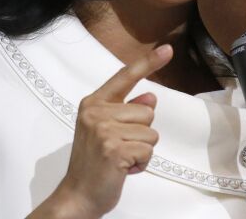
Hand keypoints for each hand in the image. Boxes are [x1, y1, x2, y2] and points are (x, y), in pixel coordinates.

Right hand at [44, 44, 173, 218]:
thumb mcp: (107, 131)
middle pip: (148, 111)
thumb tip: (150, 98)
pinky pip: (147, 151)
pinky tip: (122, 169)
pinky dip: (141, 164)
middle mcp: (96, 112)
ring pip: (151, 132)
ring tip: (120, 159)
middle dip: (141, 133)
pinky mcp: (113, 149)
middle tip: (119, 148)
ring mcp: (104, 130)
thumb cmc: (94, 163)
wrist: (78, 195)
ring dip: (142, 150)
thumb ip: (127, 111)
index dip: (148, 62)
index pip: (125, 76)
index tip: (167, 49)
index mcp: (93, 103)